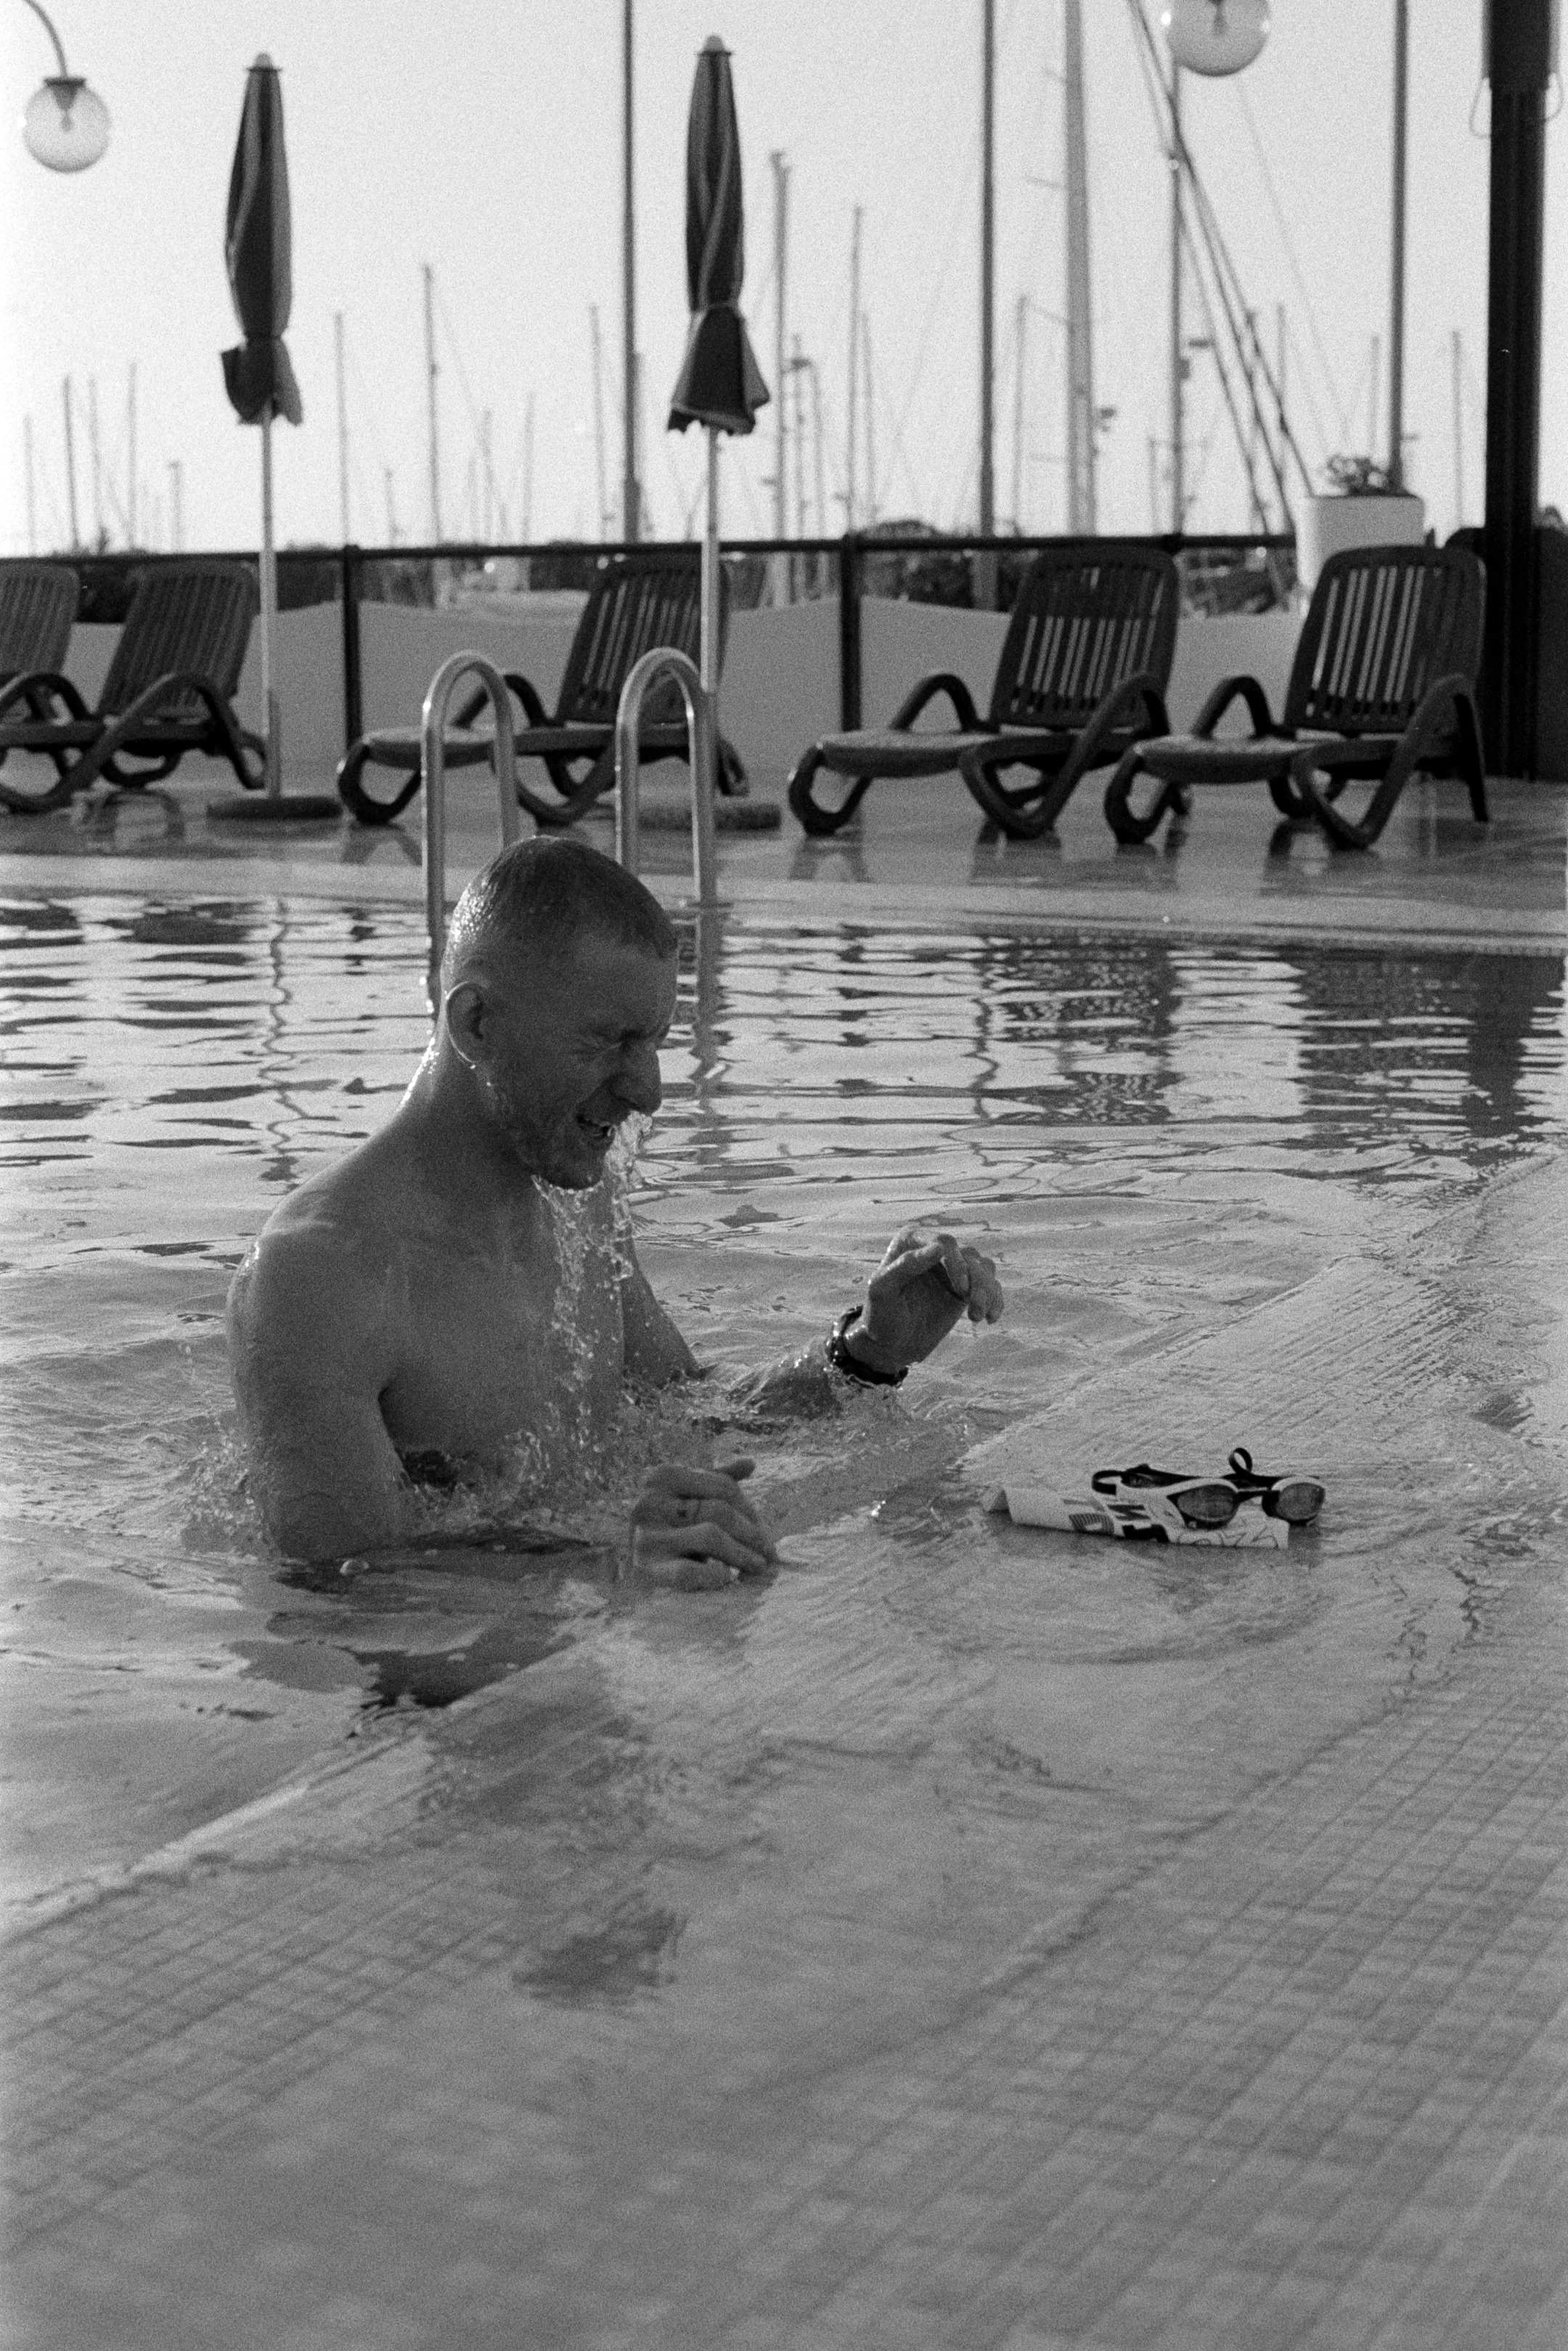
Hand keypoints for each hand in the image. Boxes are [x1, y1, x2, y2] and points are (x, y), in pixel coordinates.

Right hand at [630, 1457, 777, 1590]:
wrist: (628, 1564)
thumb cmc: (670, 1525)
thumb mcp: (689, 1496)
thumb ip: (717, 1480)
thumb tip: (750, 1463)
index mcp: (662, 1476)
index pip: (723, 1487)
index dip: (750, 1510)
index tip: (764, 1530)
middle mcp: (650, 1502)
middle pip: (719, 1511)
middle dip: (751, 1533)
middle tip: (769, 1553)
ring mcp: (646, 1535)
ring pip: (710, 1537)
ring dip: (741, 1554)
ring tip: (758, 1566)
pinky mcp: (646, 1569)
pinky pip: (689, 1572)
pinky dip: (714, 1575)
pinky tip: (727, 1577)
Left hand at [850, 1227, 1003, 1374]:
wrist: (891, 1345)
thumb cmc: (880, 1315)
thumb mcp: (882, 1290)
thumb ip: (906, 1265)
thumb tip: (939, 1247)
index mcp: (911, 1242)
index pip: (943, 1243)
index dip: (957, 1263)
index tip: (962, 1289)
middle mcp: (934, 1250)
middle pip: (968, 1255)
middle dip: (976, 1282)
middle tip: (973, 1311)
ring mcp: (952, 1268)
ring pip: (983, 1268)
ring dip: (987, 1292)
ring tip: (978, 1316)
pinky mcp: (966, 1287)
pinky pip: (990, 1285)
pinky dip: (995, 1300)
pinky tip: (990, 1318)